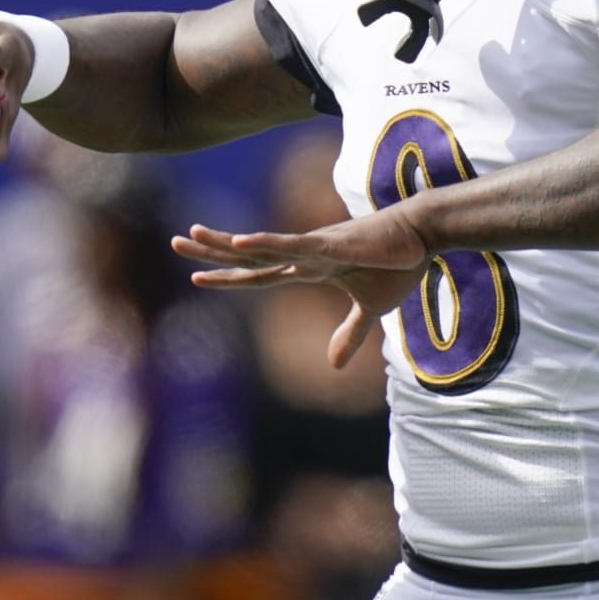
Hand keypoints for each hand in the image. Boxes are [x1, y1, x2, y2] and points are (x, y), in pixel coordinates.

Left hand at [172, 209, 432, 368]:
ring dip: (226, 242)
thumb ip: (349, 334)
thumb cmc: (398, 265)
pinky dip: (266, 244)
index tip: (196, 276)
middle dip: (211, 251)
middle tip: (176, 240)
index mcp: (309, 269)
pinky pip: (292, 246)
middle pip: (248, 256)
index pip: (259, 275)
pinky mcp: (331, 245)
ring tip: (193, 234)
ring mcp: (314, 248)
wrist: (423, 237)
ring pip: (261, 247)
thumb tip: (333, 366)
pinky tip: (240, 242)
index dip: (228, 277)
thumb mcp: (371, 309)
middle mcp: (304, 255)